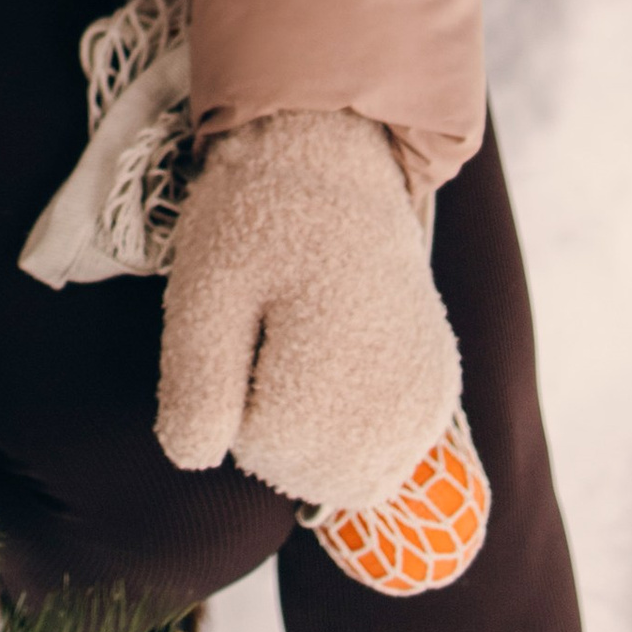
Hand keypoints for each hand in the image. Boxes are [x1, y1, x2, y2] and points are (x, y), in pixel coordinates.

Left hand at [155, 110, 460, 511]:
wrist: (339, 157)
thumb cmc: (259, 216)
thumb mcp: (202, 290)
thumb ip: (195, 382)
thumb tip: (195, 459)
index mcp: (335, 385)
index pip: (255, 452)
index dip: (229, 396)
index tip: (243, 322)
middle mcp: (398, 411)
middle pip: (302, 474)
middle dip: (268, 420)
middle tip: (270, 331)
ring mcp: (427, 405)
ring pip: (342, 474)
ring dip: (308, 430)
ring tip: (303, 342)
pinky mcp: (436, 393)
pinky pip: (379, 454)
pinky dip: (346, 424)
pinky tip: (335, 359)